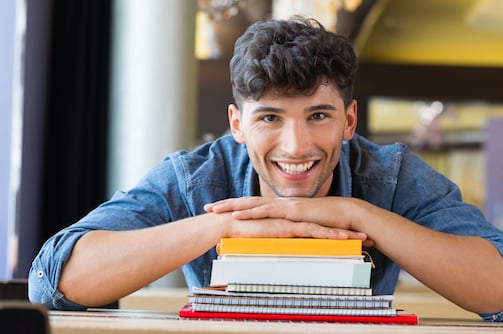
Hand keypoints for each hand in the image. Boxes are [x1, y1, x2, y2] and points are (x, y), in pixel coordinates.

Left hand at [205, 196, 372, 244]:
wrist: (346, 216)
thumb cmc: (327, 223)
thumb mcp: (304, 229)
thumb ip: (293, 232)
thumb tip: (282, 240)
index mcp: (281, 208)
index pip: (254, 207)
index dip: (236, 208)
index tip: (220, 210)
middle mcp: (279, 204)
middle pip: (247, 202)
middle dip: (226, 204)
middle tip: (208, 207)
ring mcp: (284, 206)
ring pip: (253, 204)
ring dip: (232, 206)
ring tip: (215, 209)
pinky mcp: (291, 211)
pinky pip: (267, 211)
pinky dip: (250, 213)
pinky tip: (237, 215)